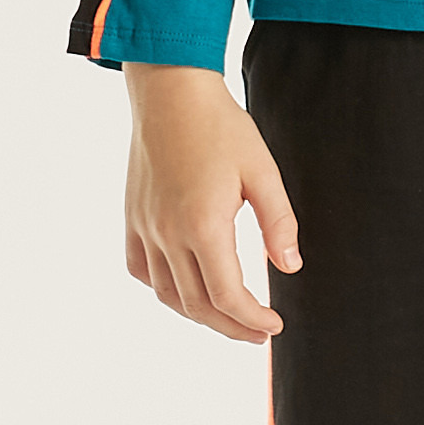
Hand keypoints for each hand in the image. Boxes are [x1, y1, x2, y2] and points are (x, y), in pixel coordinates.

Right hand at [122, 64, 299, 343]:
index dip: (252, 320)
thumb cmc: (221, 126)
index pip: (228, 297)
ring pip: (167, 294)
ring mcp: (145, 227)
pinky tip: (184, 288)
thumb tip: (290, 267)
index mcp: (203, 225)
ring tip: (227, 318)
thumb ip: (279, 223)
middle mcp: (168, 233)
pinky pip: (141, 269)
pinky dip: (163, 289)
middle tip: (258, 333)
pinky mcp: (133, 217)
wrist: (170, 91)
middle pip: (198, 305)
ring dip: (198, 314)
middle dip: (231, 326)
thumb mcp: (263, 171)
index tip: (274, 325)